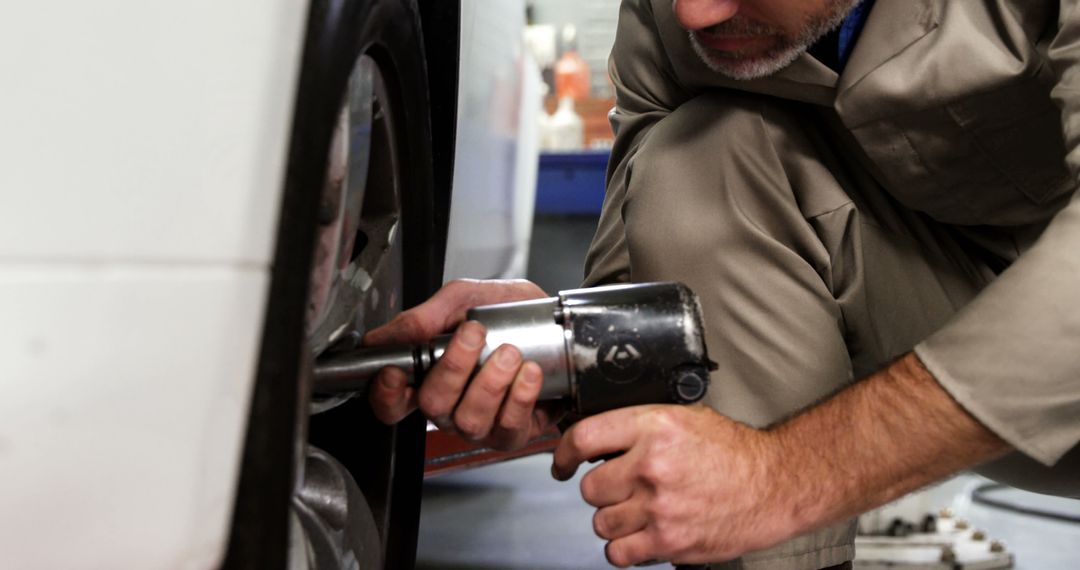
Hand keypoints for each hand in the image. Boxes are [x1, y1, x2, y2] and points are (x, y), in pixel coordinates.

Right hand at [365, 278, 558, 449]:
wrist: (557, 323)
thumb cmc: (509, 313)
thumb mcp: (465, 299)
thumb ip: (425, 316)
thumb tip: (388, 334)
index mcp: (429, 376)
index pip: (392, 402)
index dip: (387, 394)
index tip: (395, 372)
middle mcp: (450, 406)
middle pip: (432, 406)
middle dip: (453, 368)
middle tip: (474, 334)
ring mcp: (480, 423)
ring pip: (470, 420)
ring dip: (490, 382)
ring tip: (509, 352)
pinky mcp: (513, 432)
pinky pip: (508, 427)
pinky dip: (520, 397)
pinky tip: (530, 373)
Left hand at [551, 405, 795, 566]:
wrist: (773, 484)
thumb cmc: (732, 451)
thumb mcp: (684, 418)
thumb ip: (639, 426)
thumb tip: (596, 441)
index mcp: (654, 427)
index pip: (584, 438)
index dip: (563, 453)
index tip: (563, 463)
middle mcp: (652, 465)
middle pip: (590, 488)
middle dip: (602, 490)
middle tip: (622, 489)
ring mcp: (659, 507)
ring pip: (601, 522)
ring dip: (614, 519)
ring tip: (638, 511)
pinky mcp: (669, 541)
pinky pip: (618, 552)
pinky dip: (625, 548)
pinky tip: (642, 534)